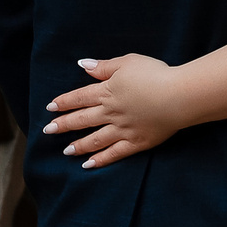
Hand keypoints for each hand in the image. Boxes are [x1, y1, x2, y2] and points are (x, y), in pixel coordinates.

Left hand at [41, 54, 195, 168]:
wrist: (178, 96)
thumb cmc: (155, 74)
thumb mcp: (128, 62)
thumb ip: (104, 66)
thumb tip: (83, 65)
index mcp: (107, 92)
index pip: (79, 98)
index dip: (64, 102)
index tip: (50, 108)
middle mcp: (110, 113)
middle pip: (82, 120)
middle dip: (63, 125)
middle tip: (48, 131)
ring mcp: (122, 130)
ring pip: (94, 139)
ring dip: (78, 145)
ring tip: (66, 151)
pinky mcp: (136, 142)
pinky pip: (114, 153)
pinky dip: (100, 160)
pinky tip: (89, 165)